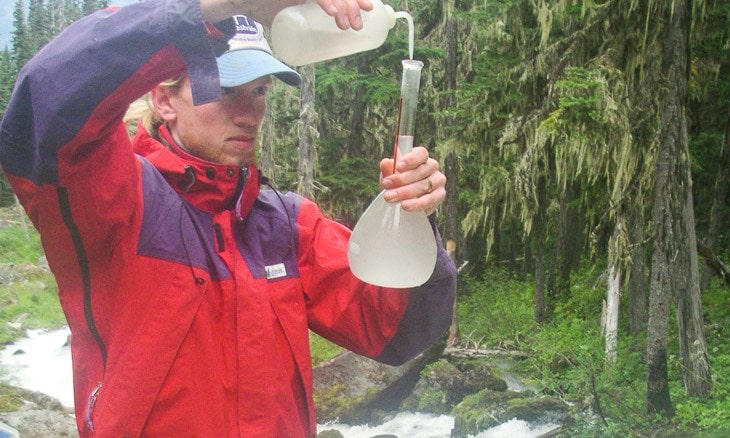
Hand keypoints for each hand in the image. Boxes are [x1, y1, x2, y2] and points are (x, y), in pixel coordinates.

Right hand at [201, 0, 372, 28]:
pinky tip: (333, 13)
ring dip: (342, 6)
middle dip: (353, 6)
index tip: (369, 10)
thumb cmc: (266, 6)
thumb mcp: (292, 16)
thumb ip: (306, 24)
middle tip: (356, 26)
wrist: (240, 0)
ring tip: (346, 24)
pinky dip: (325, 2)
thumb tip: (320, 48)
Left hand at [379, 147, 445, 214]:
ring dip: (406, 192)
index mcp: (421, 157)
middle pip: (421, 171)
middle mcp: (432, 166)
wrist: (404, 202)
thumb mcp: (390, 175)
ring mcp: (438, 181)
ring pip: (424, 185)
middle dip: (402, 179)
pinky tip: (405, 205)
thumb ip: (388, 169)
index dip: (410, 160)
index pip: (421, 153)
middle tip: (387, 185)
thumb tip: (385, 162)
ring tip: (391, 197)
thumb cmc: (398, 183)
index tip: (398, 167)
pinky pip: (429, 200)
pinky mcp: (440, 195)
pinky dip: (416, 203)